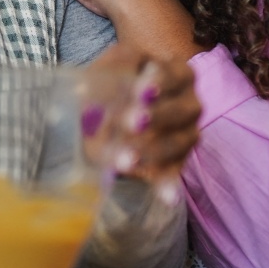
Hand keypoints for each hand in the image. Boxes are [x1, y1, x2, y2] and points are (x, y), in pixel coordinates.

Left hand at [81, 41, 199, 203]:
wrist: (109, 118)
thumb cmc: (107, 89)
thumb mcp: (101, 79)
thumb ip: (98, 85)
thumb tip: (81, 92)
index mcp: (172, 70)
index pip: (170, 73)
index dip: (158, 81)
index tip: (140, 91)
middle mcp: (187, 100)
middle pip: (181, 108)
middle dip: (156, 116)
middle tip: (131, 124)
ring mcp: (187, 130)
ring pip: (180, 141)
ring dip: (152, 152)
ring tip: (125, 162)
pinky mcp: (179, 159)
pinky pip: (176, 171)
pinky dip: (168, 183)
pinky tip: (165, 197)